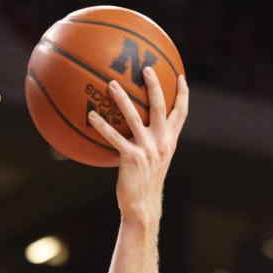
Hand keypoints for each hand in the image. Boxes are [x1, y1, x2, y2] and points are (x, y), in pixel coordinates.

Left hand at [88, 66, 188, 218]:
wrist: (142, 205)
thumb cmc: (144, 184)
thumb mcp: (154, 161)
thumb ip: (151, 144)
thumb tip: (137, 131)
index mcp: (170, 141)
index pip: (181, 113)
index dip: (182, 93)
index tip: (180, 75)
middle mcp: (162, 142)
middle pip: (160, 106)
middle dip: (154, 85)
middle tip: (146, 67)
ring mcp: (147, 149)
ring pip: (135, 117)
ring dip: (122, 99)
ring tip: (112, 84)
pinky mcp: (132, 158)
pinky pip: (114, 137)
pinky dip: (102, 126)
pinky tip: (90, 116)